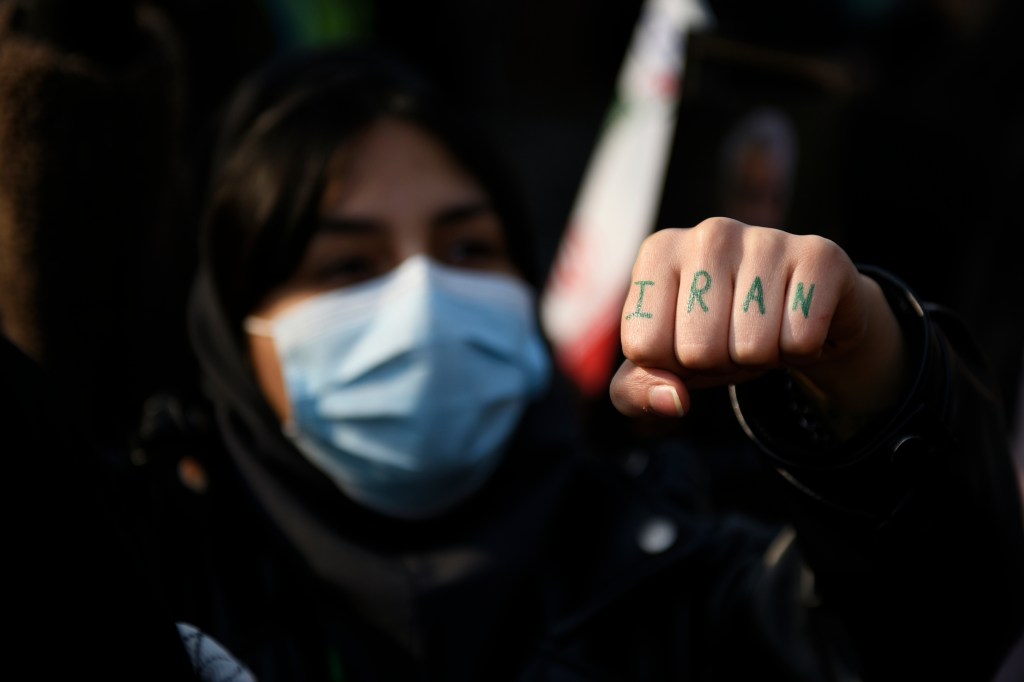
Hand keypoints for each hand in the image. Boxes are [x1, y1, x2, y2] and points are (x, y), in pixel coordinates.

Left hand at [609, 218, 907, 435]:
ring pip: (751, 349)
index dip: (671, 364)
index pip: (646, 346)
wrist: (800, 316)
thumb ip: (638, 391)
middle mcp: (709, 235)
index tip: (688, 340)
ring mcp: (766, 238)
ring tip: (766, 330)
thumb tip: (672, 401)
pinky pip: (800, 339)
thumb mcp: (664, 367)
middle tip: (733, 338)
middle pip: (698, 350)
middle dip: (718, 364)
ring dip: (761, 358)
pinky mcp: (819, 255)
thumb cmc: (718, 335)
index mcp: (659, 252)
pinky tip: (798, 323)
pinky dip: (801, 350)